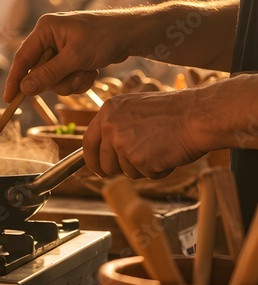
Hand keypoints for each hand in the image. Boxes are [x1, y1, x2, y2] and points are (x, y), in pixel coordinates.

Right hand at [3, 11, 130, 100]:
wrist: (130, 33)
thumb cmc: (104, 37)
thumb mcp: (76, 57)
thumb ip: (49, 74)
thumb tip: (25, 88)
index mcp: (45, 30)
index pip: (23, 58)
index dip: (15, 80)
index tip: (9, 99)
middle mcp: (50, 38)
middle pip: (40, 73)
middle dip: (59, 80)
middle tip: (77, 75)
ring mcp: (61, 49)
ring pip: (55, 80)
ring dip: (73, 81)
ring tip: (89, 70)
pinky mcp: (71, 59)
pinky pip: (67, 79)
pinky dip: (80, 79)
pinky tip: (92, 69)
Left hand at [82, 89, 206, 178]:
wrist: (197, 115)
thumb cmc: (174, 112)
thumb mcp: (136, 110)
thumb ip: (118, 126)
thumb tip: (106, 151)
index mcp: (108, 110)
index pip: (88, 141)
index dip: (92, 159)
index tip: (98, 169)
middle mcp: (111, 126)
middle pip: (105, 163)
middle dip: (119, 169)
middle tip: (139, 162)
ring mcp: (123, 143)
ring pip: (126, 172)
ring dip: (143, 167)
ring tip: (160, 147)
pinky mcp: (138, 159)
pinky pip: (146, 175)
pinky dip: (159, 170)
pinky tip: (168, 152)